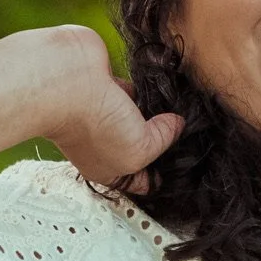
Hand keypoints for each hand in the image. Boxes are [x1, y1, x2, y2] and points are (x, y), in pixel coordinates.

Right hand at [2, 25, 183, 189]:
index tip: (187, 168)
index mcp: (107, 169)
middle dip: (164, 142)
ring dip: (158, 113)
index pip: (140, 180)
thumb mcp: (139, 151)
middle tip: (194, 137)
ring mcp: (106, 114)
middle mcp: (105, 143)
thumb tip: (176, 123)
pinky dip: (148, 90)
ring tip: (186, 110)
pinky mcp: (108, 86)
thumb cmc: (94, 125)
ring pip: (141, 118)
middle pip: (142, 147)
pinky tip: (167, 90)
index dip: (162, 175)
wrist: (66, 80)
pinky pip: (136, 91)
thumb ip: (163, 141)